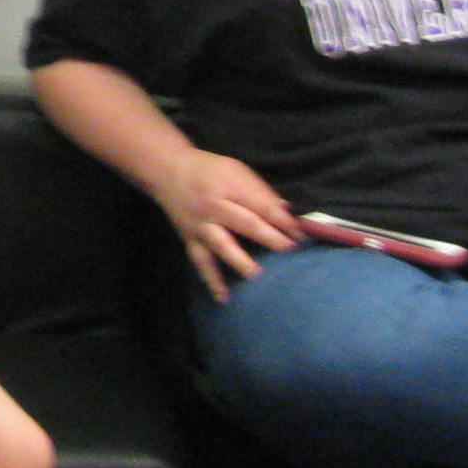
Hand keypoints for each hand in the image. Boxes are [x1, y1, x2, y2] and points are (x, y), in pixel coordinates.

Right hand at [153, 147, 296, 299]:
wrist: (166, 171)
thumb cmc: (208, 169)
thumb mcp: (236, 169)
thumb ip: (260, 191)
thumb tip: (288, 213)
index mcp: (228, 186)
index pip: (260, 204)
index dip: (282, 219)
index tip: (301, 233)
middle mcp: (214, 207)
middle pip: (244, 223)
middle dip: (268, 237)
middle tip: (289, 250)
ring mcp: (201, 226)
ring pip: (221, 245)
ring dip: (239, 260)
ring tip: (255, 274)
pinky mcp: (190, 240)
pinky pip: (201, 262)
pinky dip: (211, 280)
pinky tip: (223, 297)